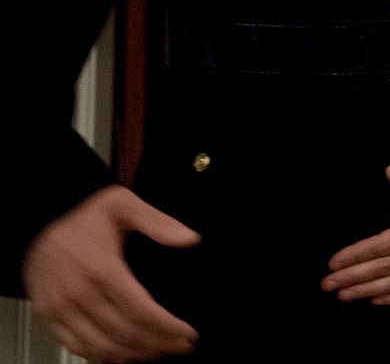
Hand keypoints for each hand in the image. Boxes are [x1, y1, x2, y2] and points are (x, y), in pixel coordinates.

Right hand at [22, 185, 199, 361]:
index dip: (168, 328)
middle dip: (159, 344)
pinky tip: (123, 355)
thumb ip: (158, 222)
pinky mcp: (49, 317)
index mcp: (102, 269)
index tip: (188, 334)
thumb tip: (190, 238)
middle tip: (181, 346)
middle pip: (126, 333)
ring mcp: (61, 309)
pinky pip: (76, 346)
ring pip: (102, 346)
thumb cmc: (83, 218)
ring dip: (134, 354)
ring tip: (158, 352)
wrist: (36, 226)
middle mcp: (80, 294)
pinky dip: (102, 356)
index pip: (142, 311)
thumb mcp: (122, 204)